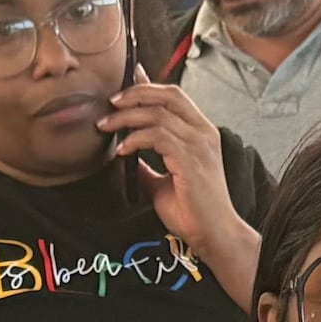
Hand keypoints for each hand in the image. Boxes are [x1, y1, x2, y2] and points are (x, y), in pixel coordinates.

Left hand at [104, 76, 234, 251]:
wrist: (214, 235)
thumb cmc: (194, 213)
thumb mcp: (163, 184)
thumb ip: (147, 167)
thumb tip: (124, 157)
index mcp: (201, 133)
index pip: (174, 97)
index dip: (149, 86)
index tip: (124, 86)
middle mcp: (203, 132)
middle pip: (168, 94)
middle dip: (136, 93)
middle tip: (111, 103)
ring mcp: (199, 144)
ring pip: (158, 113)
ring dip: (127, 117)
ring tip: (106, 126)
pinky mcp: (190, 158)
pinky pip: (156, 136)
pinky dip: (135, 139)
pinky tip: (122, 150)